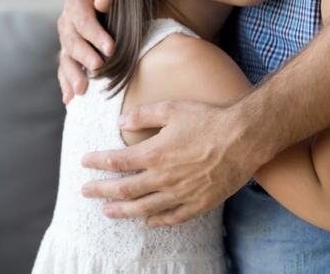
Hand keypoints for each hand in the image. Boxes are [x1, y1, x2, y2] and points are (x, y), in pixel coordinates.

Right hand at [58, 0, 113, 103]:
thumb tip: (102, 3)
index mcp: (75, 4)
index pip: (84, 22)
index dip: (96, 36)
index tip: (111, 49)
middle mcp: (66, 22)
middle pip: (73, 43)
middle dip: (85, 57)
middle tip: (99, 69)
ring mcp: (65, 38)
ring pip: (66, 58)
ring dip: (72, 75)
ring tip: (81, 91)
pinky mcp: (68, 49)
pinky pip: (64, 66)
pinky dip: (65, 82)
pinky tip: (69, 99)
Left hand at [80, 100, 261, 226]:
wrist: (244, 137)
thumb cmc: (209, 119)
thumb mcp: (172, 108)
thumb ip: (144, 114)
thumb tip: (120, 122)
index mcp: (154, 153)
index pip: (117, 161)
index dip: (98, 162)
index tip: (84, 163)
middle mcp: (164, 177)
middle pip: (125, 189)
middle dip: (101, 191)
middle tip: (85, 192)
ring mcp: (181, 193)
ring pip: (144, 207)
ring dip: (122, 211)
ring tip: (107, 212)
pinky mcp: (199, 202)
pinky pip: (174, 217)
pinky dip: (158, 221)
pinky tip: (149, 222)